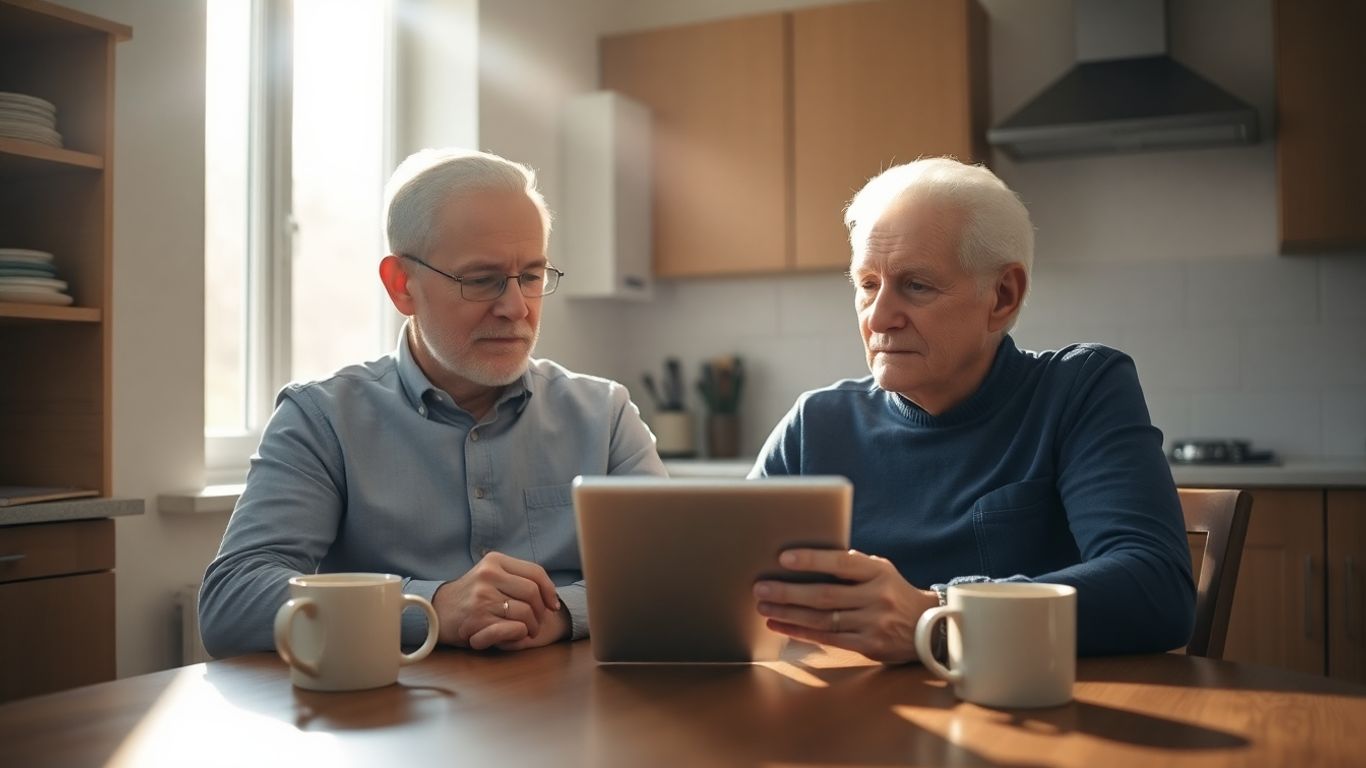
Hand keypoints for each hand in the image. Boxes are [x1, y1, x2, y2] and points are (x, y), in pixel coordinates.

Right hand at [432, 551, 564, 649]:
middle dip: (541, 611)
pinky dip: (520, 634)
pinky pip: (514, 627)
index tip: (552, 605)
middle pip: (533, 592)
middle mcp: (488, 575)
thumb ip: (516, 577)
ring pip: (526, 611)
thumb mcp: (490, 575)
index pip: (535, 572)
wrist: (437, 611)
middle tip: (539, 622)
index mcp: (494, 560)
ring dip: (532, 625)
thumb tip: (550, 593)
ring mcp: (482, 596)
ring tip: (528, 630)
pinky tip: (516, 635)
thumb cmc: (471, 596)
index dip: (550, 590)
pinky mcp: (478, 618)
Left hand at [753, 548, 937, 663]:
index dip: (812, 560)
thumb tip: (807, 558)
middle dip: (788, 591)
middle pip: (825, 595)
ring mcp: (873, 624)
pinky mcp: (868, 645)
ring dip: (789, 613)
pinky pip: (828, 638)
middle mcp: (876, 597)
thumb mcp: (881, 571)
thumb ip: (851, 565)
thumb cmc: (894, 592)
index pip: (841, 562)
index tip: (783, 558)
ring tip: (764, 605)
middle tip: (761, 587)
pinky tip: (780, 624)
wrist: (929, 628)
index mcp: (878, 572)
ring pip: (823, 619)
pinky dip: (801, 631)